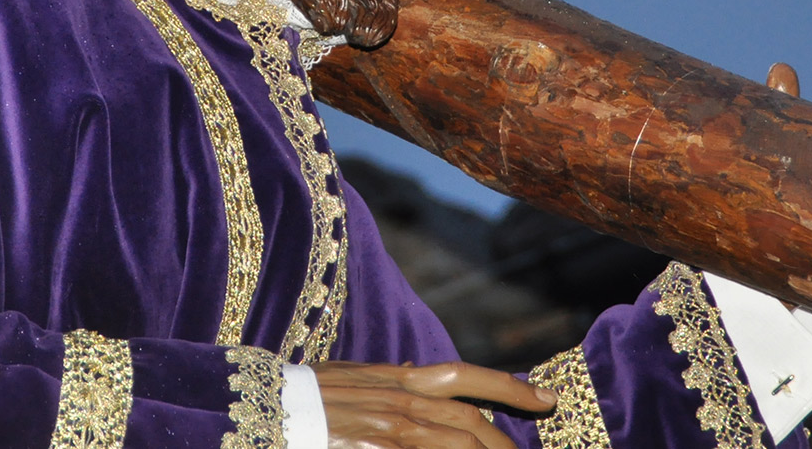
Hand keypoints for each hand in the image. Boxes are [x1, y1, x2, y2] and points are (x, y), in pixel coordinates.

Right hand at [314, 360, 555, 448]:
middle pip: (472, 422)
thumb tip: (406, 371)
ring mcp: (394, 432)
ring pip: (459, 445)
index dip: (510, 387)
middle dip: (505, 443)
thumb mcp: (346, 375)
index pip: (465, 377)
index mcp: (396, 378)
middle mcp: (402, 402)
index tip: (546, 397)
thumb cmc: (300, 395)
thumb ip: (382, 378)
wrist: (264, 409)